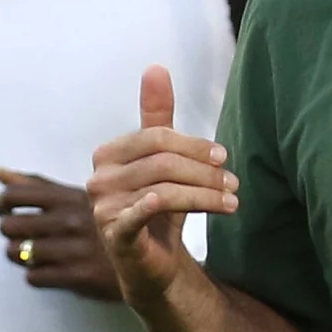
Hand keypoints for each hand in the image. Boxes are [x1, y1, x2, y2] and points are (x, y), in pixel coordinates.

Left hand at [0, 168, 121, 301]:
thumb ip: (38, 184)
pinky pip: (34, 276)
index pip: (15, 194)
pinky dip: (34, 274)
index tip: (3, 211)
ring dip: (18, 254)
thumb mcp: (78, 196)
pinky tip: (46, 268)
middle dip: (8, 230)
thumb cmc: (106, 221)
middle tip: (18, 234)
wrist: (148, 256)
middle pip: (11, 225)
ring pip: (18, 253)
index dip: (0, 203)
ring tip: (30, 252)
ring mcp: (73, 248)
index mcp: (69, 196)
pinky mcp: (78, 275)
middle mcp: (69, 220)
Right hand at [89, 66, 236, 305]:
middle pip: (162, 163)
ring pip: (162, 190)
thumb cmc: (159, 207)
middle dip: (203, 172)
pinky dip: (155, 207)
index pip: (156, 138)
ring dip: (204, 194)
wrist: (153, 264)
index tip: (224, 157)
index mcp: (108, 154)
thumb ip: (156, 117)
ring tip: (232, 202)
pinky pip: (135, 216)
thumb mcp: (161, 159)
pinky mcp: (114, 237)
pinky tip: (178, 204)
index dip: (194, 145)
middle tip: (233, 182)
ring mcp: (103, 209)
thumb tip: (155, 67)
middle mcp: (98, 179)